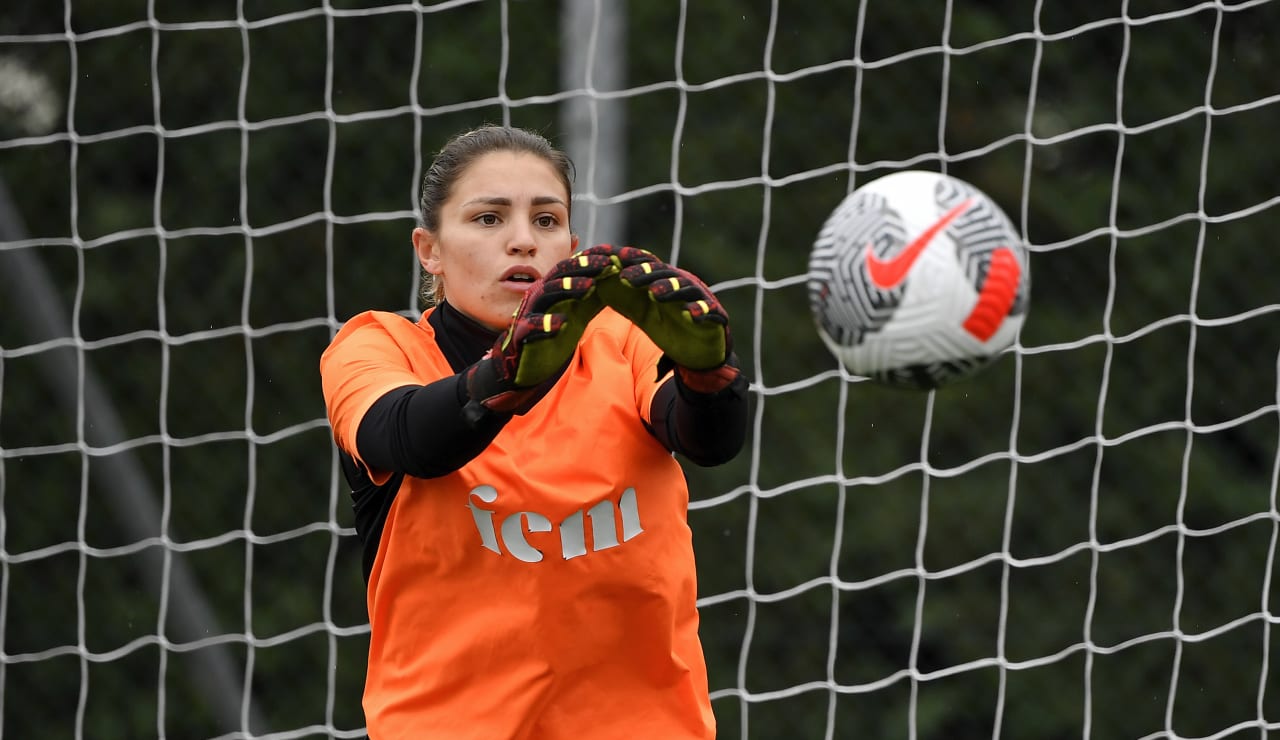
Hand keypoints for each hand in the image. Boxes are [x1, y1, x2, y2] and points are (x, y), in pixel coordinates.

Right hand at [462, 250, 616, 419]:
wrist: (519, 364)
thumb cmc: (549, 335)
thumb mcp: (575, 312)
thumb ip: (590, 295)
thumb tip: (614, 275)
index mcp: (553, 291)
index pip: (573, 270)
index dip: (592, 262)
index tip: (616, 256)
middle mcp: (541, 298)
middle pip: (561, 277)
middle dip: (584, 269)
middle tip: (608, 264)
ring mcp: (530, 315)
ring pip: (548, 297)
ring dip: (569, 290)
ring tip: (590, 287)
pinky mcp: (522, 336)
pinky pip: (532, 327)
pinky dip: (547, 324)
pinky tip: (563, 323)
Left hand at [590, 246, 737, 389]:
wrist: (699, 350)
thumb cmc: (668, 326)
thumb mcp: (641, 312)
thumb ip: (622, 297)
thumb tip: (594, 281)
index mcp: (662, 281)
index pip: (644, 266)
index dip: (628, 262)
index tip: (607, 259)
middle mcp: (682, 285)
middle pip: (663, 274)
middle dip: (645, 274)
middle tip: (625, 277)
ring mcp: (699, 299)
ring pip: (685, 290)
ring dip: (670, 289)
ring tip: (654, 293)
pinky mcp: (715, 316)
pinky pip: (710, 312)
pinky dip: (701, 312)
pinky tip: (691, 315)